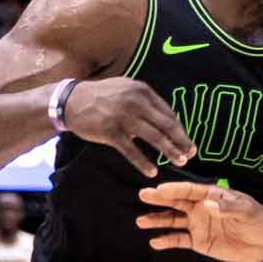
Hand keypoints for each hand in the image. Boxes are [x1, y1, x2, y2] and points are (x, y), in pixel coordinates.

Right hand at [64, 77, 196, 176]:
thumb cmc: (101, 97)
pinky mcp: (111, 132)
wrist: (71, 101)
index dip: (180, 129)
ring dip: (170, 151)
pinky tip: (152, 171)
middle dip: (181, 141)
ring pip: (155, 138)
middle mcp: (136, 102)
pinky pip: (132, 151)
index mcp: (142, 91)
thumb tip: (166, 120)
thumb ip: (145, 102)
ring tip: (180, 161)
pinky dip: (144, 163)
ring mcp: (124, 117)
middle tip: (191, 153)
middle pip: (167, 125)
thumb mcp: (126, 90)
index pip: (168, 113)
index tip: (187, 141)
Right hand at [137, 182, 262, 261]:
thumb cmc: (257, 219)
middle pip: (177, 201)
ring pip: (173, 220)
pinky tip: (154, 241)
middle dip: (159, 198)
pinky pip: (179, 240)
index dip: (175, 188)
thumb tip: (207, 205)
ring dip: (157, 220)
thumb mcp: (246, 211)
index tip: (159, 188)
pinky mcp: (198, 241)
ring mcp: (198, 224)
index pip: (190, 190)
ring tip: (140, 221)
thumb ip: (227, 208)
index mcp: (212, 195)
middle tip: (143, 194)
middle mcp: (201, 208)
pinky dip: (167, 241)